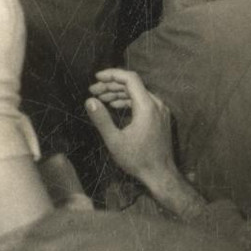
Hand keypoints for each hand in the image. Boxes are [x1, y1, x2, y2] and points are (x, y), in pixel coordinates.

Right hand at [85, 67, 177, 187]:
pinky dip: (128, 100)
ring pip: (137, 92)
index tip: (96, 78)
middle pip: (133, 84)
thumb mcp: (115, 141)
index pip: (130, 78)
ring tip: (101, 98)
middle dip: (111, 85)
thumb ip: (101, 119)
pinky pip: (143, 101)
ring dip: (118, 93)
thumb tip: (89, 100)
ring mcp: (160, 110)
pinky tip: (115, 106)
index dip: (112, 74)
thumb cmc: (138, 160)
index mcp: (147, 106)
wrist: (161, 175)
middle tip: (93, 90)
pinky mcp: (160, 117)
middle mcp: (156, 104)